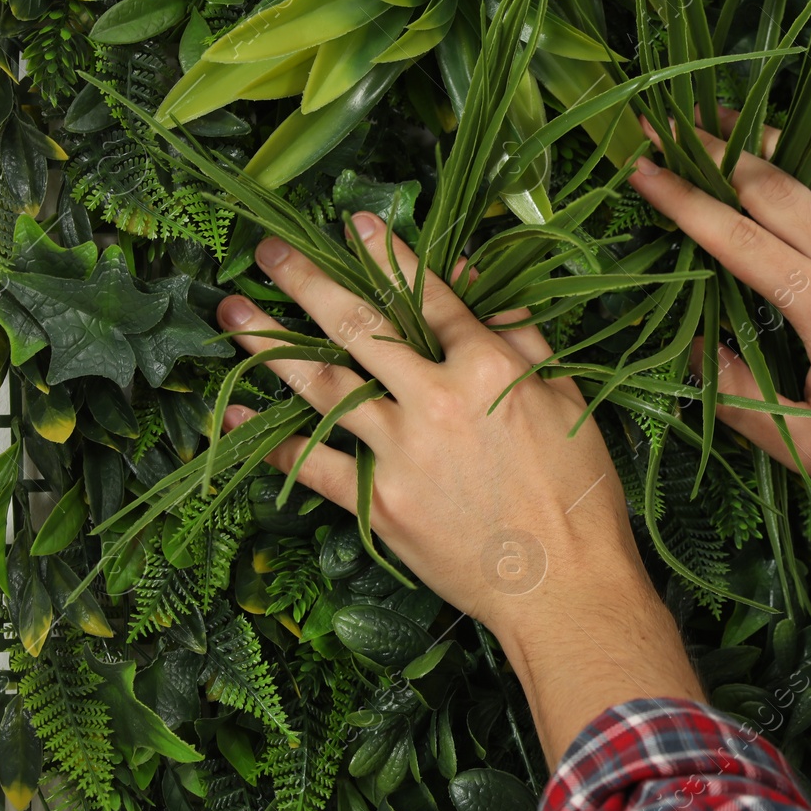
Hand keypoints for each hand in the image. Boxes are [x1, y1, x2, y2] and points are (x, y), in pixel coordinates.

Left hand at [216, 212, 703, 763]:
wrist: (564, 585)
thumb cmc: (578, 492)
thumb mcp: (565, 398)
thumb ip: (519, 334)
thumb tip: (474, 276)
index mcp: (489, 367)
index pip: (430, 295)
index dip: (390, 255)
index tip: (355, 224)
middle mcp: (437, 400)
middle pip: (361, 328)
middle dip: (309, 284)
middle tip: (268, 252)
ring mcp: (402, 452)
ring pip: (324, 387)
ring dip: (272, 349)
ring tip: (232, 317)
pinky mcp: (379, 502)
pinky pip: (313, 465)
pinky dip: (273, 443)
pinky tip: (239, 419)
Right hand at [627, 112, 810, 519]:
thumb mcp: (806, 444)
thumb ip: (739, 399)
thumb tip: (691, 349)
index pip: (733, 236)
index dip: (681, 199)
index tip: (639, 167)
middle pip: (772, 185)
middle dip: (712, 150)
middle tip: (667, 124)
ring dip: (774, 136)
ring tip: (729, 114)